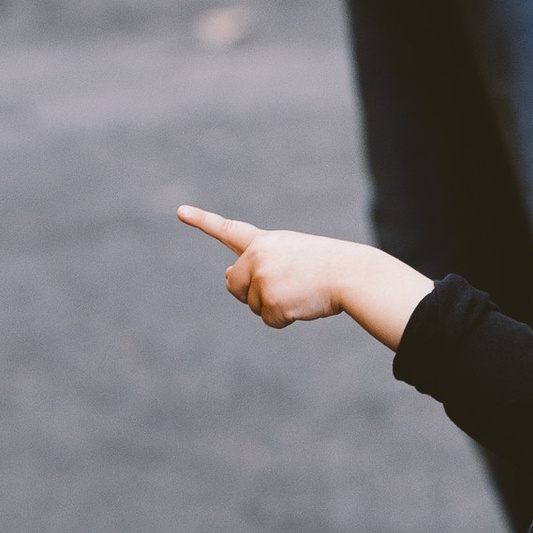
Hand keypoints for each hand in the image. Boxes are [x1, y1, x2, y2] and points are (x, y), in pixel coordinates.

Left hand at [177, 208, 430, 347]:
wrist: (352, 274)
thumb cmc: (326, 265)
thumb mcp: (290, 254)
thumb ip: (258, 263)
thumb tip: (226, 277)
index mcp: (264, 241)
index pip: (228, 230)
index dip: (203, 221)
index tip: (180, 211)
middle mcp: (258, 257)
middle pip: (234, 285)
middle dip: (250, 293)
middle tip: (283, 287)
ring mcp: (263, 279)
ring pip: (253, 306)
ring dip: (275, 306)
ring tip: (302, 291)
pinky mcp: (272, 302)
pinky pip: (270, 320)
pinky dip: (286, 319)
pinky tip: (304, 304)